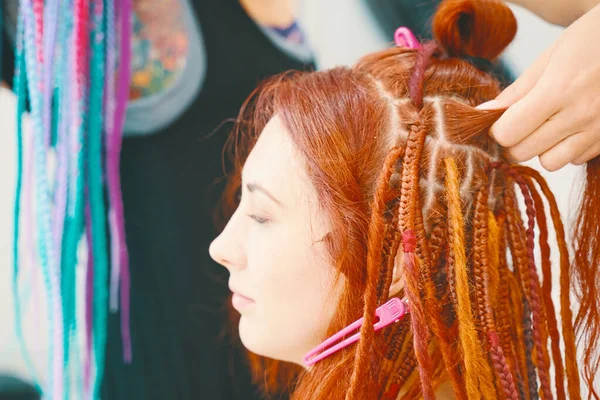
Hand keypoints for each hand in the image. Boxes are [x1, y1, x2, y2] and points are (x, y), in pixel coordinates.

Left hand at [477, 4, 599, 170]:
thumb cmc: (591, 40)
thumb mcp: (550, 57)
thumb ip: (517, 91)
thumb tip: (484, 113)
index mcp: (559, 90)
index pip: (508, 133)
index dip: (497, 129)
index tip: (501, 119)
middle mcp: (580, 114)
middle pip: (524, 152)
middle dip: (515, 140)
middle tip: (522, 121)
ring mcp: (598, 129)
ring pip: (550, 163)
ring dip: (542, 148)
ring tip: (549, 123)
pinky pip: (576, 159)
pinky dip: (568, 147)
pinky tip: (572, 124)